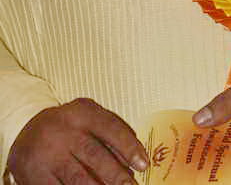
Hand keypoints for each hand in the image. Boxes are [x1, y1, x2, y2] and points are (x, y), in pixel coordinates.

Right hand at [6, 98, 148, 184]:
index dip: (129, 147)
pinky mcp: (35, 175)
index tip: (144, 164)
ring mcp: (47, 154)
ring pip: (78, 178)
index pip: (110, 128)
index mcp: (81, 112)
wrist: (26, 133)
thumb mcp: (88, 117)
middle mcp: (63, 130)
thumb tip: (136, 154)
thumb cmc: (68, 126)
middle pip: (95, 155)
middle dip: (117, 175)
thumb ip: (112, 129)